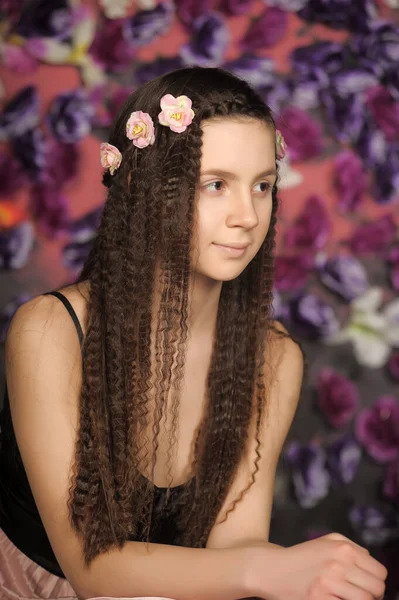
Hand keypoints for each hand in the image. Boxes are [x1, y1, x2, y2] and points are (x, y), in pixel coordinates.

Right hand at [250, 532, 387, 599]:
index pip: (380, 572)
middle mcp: (338, 563)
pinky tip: (333, 599)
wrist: (271, 568)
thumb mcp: (326, 541)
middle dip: (371, 595)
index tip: (366, 587)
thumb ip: (352, 547)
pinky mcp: (319, 598)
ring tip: (345, 598)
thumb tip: (371, 562)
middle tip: (356, 595)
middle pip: (376, 588)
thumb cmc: (300, 556)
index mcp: (343, 548)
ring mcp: (329, 582)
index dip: (375, 582)